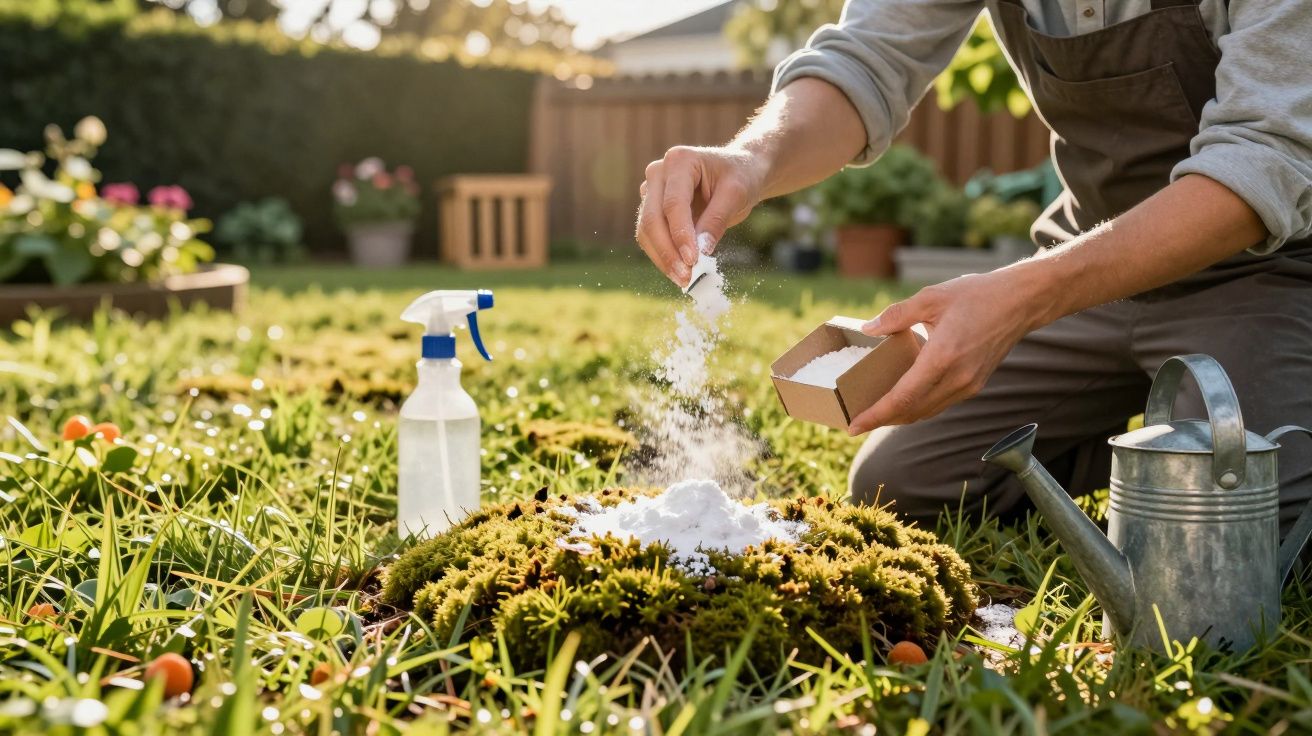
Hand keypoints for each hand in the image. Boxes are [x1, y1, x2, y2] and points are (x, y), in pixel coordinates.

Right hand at [636, 145, 764, 285]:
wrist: (739, 171)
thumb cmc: (741, 177)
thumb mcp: (736, 194)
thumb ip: (717, 220)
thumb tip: (701, 252)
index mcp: (679, 161)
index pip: (673, 203)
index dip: (680, 234)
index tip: (693, 261)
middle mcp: (658, 173)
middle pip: (652, 218)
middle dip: (667, 251)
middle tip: (685, 278)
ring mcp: (651, 190)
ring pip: (646, 230)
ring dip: (662, 258)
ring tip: (684, 280)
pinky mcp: (653, 208)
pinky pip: (651, 236)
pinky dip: (663, 256)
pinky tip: (679, 272)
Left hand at [847, 270, 1041, 434]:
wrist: (1020, 301)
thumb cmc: (976, 295)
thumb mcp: (931, 297)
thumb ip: (897, 315)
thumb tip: (868, 329)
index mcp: (943, 357)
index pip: (902, 397)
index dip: (876, 415)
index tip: (854, 426)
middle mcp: (957, 378)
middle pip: (912, 411)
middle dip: (882, 420)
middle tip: (856, 422)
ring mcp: (968, 385)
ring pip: (927, 411)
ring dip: (900, 416)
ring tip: (875, 414)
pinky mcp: (975, 385)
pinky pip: (940, 404)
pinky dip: (919, 407)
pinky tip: (904, 400)